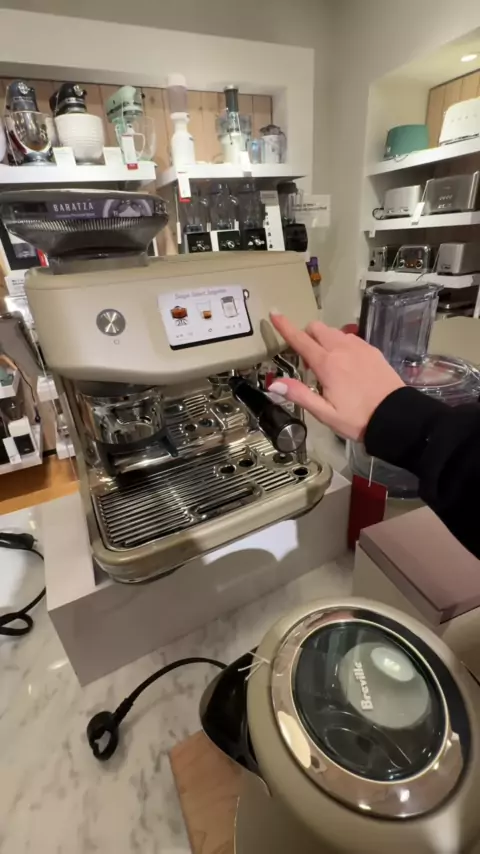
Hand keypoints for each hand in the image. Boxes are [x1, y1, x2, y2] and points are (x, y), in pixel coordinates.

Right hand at [268, 313, 404, 440]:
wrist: (395, 416)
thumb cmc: (357, 419)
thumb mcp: (325, 413)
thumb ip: (299, 395)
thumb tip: (274, 383)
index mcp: (327, 364)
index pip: (300, 340)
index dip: (285, 326)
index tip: (274, 313)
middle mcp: (342, 349)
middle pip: (317, 328)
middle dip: (307, 336)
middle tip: (310, 363)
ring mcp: (359, 347)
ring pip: (334, 331)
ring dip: (324, 340)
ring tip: (329, 365)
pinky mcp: (372, 350)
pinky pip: (350, 338)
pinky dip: (341, 344)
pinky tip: (347, 364)